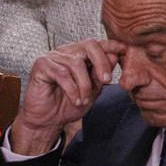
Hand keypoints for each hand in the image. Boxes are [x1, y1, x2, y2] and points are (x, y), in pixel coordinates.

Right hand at [11, 39, 123, 154]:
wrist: (48, 121)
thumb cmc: (67, 105)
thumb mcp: (92, 91)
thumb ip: (100, 75)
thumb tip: (114, 57)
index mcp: (78, 56)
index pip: (96, 44)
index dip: (111, 45)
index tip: (124, 49)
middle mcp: (65, 53)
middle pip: (88, 45)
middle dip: (101, 62)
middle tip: (107, 80)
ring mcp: (51, 57)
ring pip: (76, 63)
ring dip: (84, 85)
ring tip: (84, 100)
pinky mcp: (41, 66)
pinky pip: (62, 74)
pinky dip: (72, 89)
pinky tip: (75, 100)